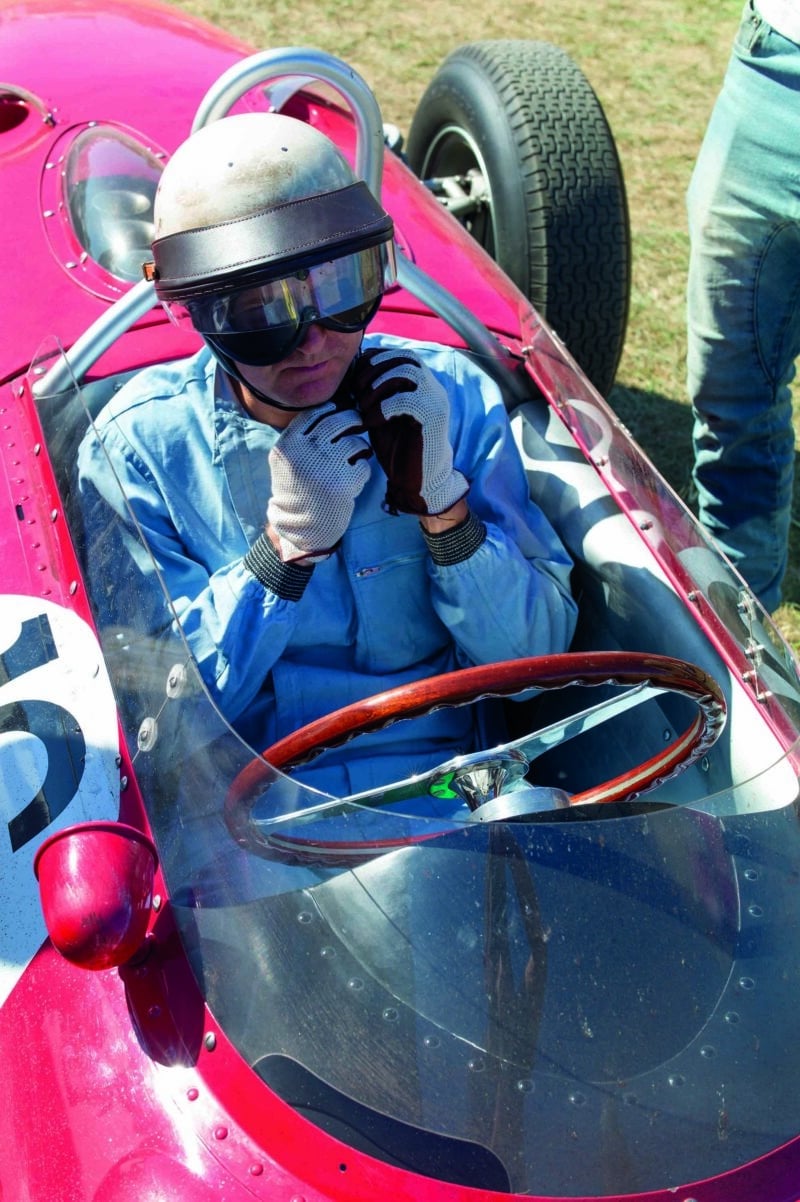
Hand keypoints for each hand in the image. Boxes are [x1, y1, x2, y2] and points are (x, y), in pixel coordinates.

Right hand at [267, 402, 371, 561]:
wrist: (300, 527)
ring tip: (353, 458)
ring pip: (355, 441)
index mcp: (288, 445)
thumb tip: (332, 408)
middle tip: (356, 425)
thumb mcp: (285, 461)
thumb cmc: (297, 490)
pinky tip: (353, 479)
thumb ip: (300, 436)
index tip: (338, 414)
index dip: (331, 410)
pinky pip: (363, 465)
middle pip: (339, 421)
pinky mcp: (343, 483)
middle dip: (352, 421)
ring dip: (359, 448)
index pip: (314, 413)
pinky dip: (362, 471)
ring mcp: (324, 467)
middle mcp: (305, 452)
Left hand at [353, 348, 467, 515]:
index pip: (400, 354)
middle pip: (404, 357)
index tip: (355, 382)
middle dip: (374, 370)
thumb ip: (374, 392)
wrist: (419, 481)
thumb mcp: (380, 414)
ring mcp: (435, 401)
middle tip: (357, 392)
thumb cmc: (397, 448)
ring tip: (364, 406)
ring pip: (406, 371)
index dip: (374, 362)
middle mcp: (432, 388)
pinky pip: (406, 399)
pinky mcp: (432, 418)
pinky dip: (382, 408)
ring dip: (378, 386)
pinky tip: (372, 422)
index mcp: (421, 385)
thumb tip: (352, 371)